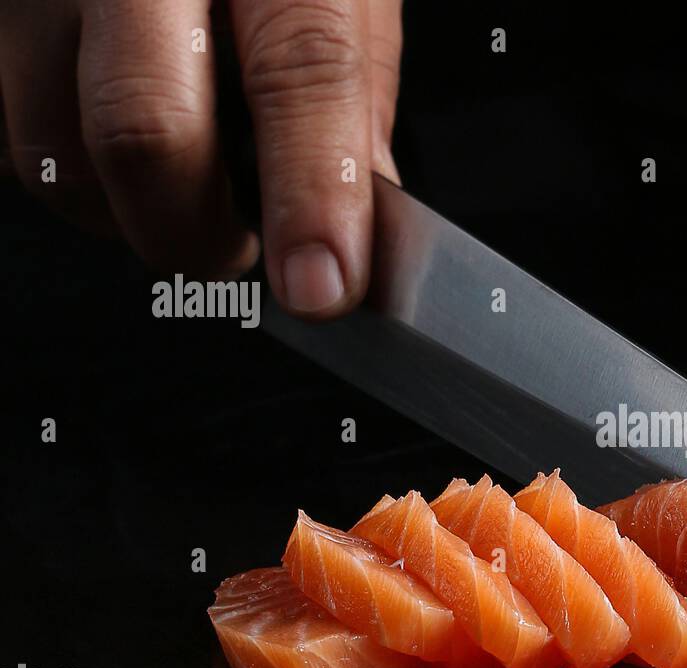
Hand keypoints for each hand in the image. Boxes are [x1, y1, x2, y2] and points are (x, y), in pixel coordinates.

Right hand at [0, 0, 401, 317]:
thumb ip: (349, 92)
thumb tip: (358, 216)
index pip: (299, 70)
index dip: (311, 192)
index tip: (322, 285)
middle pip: (144, 128)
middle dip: (196, 235)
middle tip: (236, 251)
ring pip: (54, 152)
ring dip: (125, 211)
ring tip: (175, 178)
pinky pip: (3, 134)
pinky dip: (67, 167)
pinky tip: (105, 130)